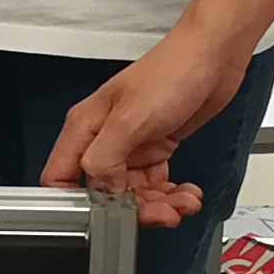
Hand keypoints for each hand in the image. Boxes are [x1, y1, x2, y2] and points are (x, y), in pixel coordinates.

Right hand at [41, 20, 251, 228]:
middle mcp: (105, 138)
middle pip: (104, 191)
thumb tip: (99, 189)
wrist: (213, 57)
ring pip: (134, 191)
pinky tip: (187, 192)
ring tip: (182, 203)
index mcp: (86, 127)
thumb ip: (105, 158)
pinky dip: (173, 193)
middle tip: (161, 213)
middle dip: (134, 208)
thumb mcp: (131, 119)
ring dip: (160, 204)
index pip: (60, 176)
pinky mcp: (156, 146)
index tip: (105, 216)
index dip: (77, 202)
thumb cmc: (172, 73)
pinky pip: (157, 183)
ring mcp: (131, 143)